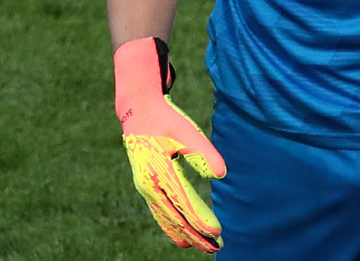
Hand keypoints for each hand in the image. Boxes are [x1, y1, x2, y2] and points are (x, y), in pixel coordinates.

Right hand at [114, 37, 226, 251]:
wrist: (138, 112)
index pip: (183, 201)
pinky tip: (182, 237)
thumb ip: (202, 152)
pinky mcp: (147, 187)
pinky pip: (160, 213)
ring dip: (186, 234)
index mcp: (158, 171)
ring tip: (205, 247)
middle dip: (196, 234)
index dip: (200, 218)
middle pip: (175, 216)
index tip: (217, 231)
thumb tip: (221, 174)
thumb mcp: (184, 130)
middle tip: (217, 247)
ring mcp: (146, 188)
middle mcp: (149, 185)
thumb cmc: (164, 119)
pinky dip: (171, 227)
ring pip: (167, 218)